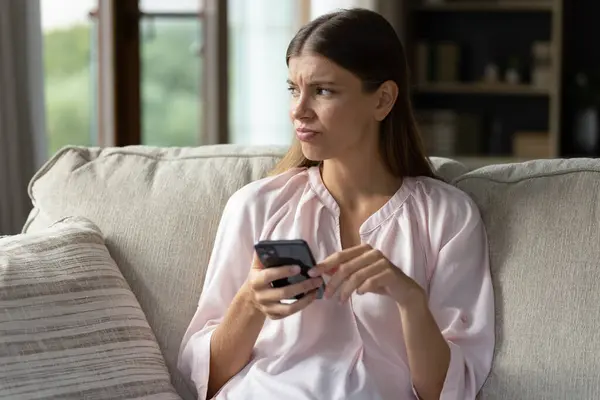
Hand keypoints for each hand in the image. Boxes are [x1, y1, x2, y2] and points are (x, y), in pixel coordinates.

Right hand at [244, 253, 323, 319]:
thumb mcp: (256, 266)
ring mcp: (267, 308)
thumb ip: (262, 255)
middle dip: (302, 286)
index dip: (284, 271)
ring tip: (316, 290)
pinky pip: (289, 313)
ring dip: (305, 300)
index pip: (270, 275)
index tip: (299, 267)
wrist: (250, 299)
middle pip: (284, 293)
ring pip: (288, 308)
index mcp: (256, 281)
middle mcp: (261, 296)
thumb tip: (270, 243)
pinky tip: (311, 298)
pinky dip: (302, 306)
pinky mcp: (273, 316)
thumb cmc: (258, 277)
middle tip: (317, 280)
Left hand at [308, 244, 423, 306]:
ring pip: (356, 276)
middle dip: (333, 283)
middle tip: (326, 295)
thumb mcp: (359, 275)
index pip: (339, 255)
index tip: (312, 273)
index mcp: (363, 249)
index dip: (324, 264)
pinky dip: (361, 290)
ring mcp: (382, 261)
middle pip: (345, 267)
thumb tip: (323, 271)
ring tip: (341, 300)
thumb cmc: (379, 281)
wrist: (403, 290)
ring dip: (345, 290)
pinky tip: (359, 295)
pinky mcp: (389, 272)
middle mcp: (372, 252)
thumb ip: (344, 270)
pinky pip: (369, 282)